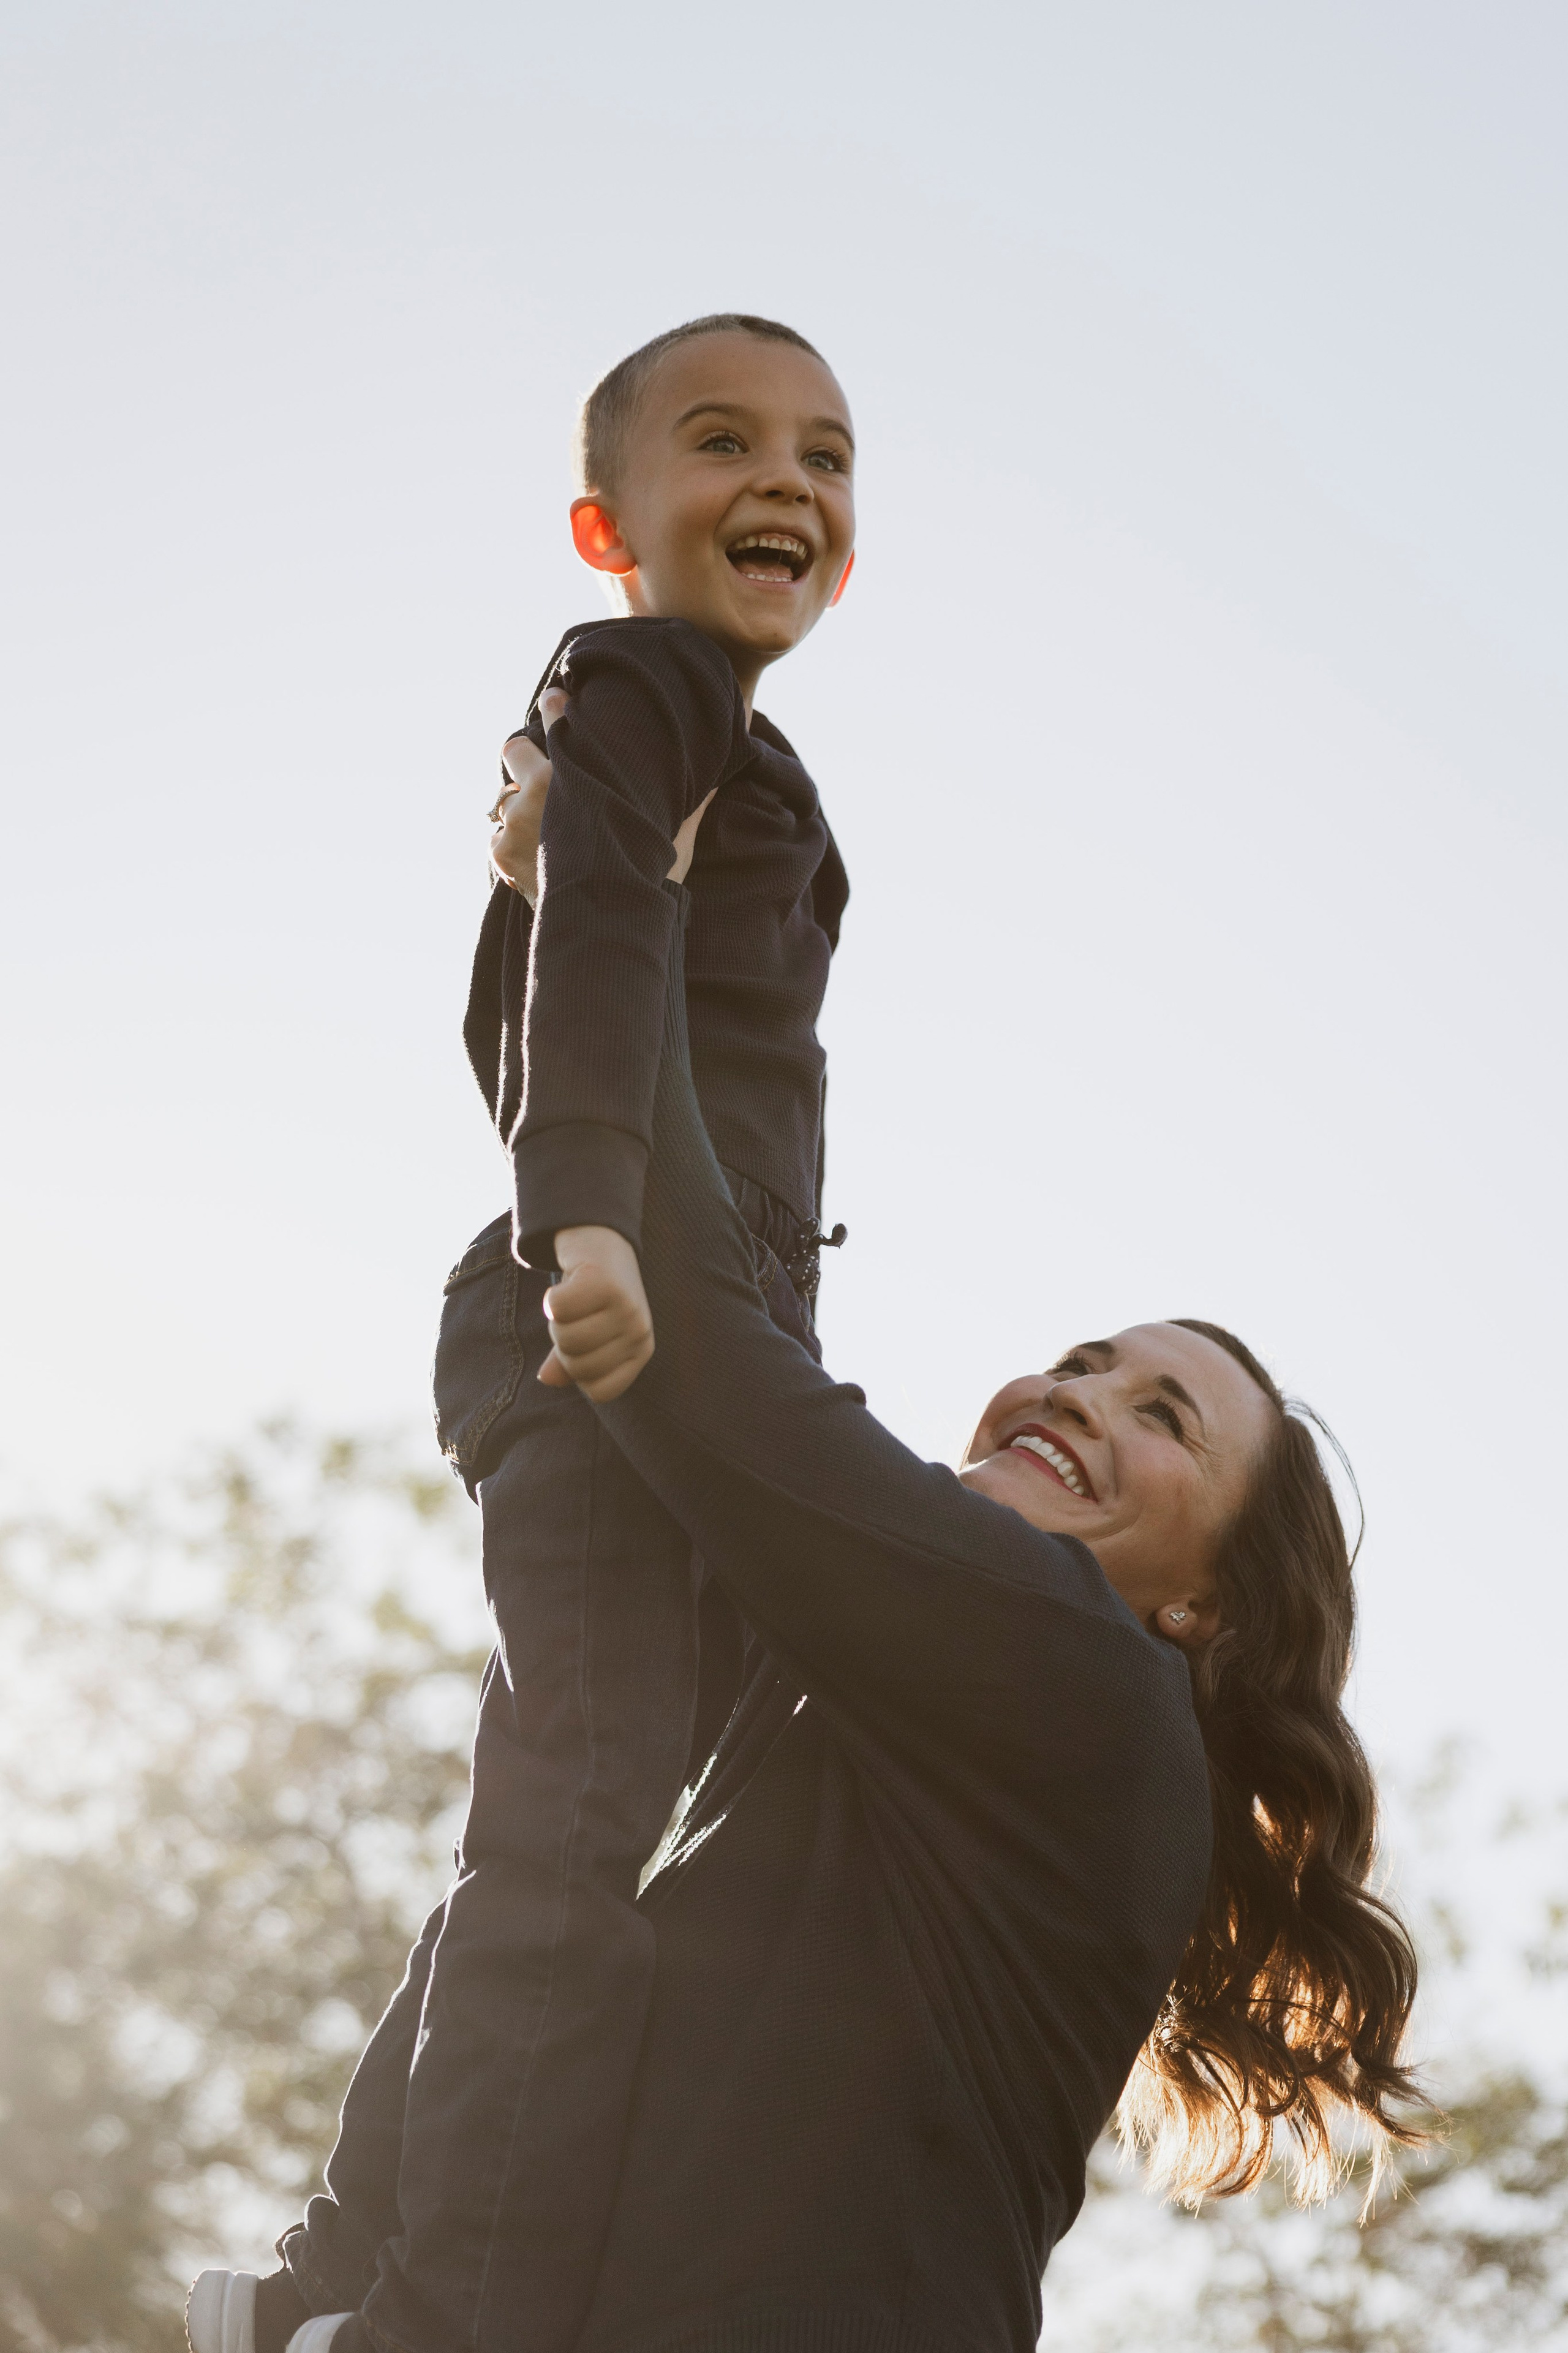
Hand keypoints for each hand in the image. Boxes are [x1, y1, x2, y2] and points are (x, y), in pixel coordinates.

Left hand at [489, 688, 715, 899]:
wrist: (603, 931)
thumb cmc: (643, 882)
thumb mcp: (672, 838)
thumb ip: (687, 805)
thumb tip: (716, 779)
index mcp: (574, 778)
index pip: (557, 722)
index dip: (556, 708)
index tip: (555, 699)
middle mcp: (535, 796)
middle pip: (513, 749)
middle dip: (525, 759)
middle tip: (542, 775)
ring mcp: (512, 826)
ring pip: (504, 800)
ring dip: (519, 809)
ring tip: (544, 828)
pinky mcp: (501, 857)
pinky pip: (497, 838)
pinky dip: (511, 844)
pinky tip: (538, 857)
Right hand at [539, 1224, 654, 1399]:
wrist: (602, 1240)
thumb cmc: (595, 1297)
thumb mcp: (587, 1332)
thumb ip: (568, 1361)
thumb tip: (548, 1378)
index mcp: (640, 1351)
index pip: (601, 1392)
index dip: (579, 1373)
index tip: (581, 1346)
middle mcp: (639, 1332)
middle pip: (579, 1366)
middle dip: (563, 1344)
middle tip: (572, 1319)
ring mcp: (626, 1307)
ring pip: (567, 1338)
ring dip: (555, 1320)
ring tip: (570, 1302)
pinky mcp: (605, 1282)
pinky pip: (558, 1309)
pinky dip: (552, 1298)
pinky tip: (567, 1285)